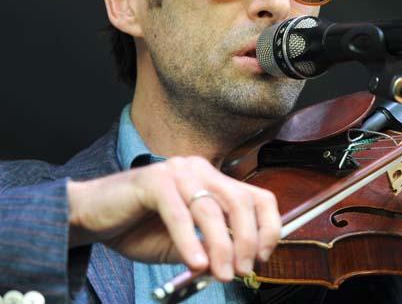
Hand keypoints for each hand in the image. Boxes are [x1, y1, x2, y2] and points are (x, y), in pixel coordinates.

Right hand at [66, 156, 280, 281]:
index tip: (264, 257)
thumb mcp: (184, 245)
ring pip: (211, 210)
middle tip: (243, 270)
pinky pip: (179, 214)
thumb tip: (239, 264)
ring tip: (221, 274)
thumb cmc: (137, 229)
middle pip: (241, 201)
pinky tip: (195, 263)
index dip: (267, 227)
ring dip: (221, 246)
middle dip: (248, 240)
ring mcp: (178, 171)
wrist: (90, 218)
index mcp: (213, 180)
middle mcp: (200, 170)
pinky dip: (190, 242)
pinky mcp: (154, 180)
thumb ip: (210, 249)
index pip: (257, 197)